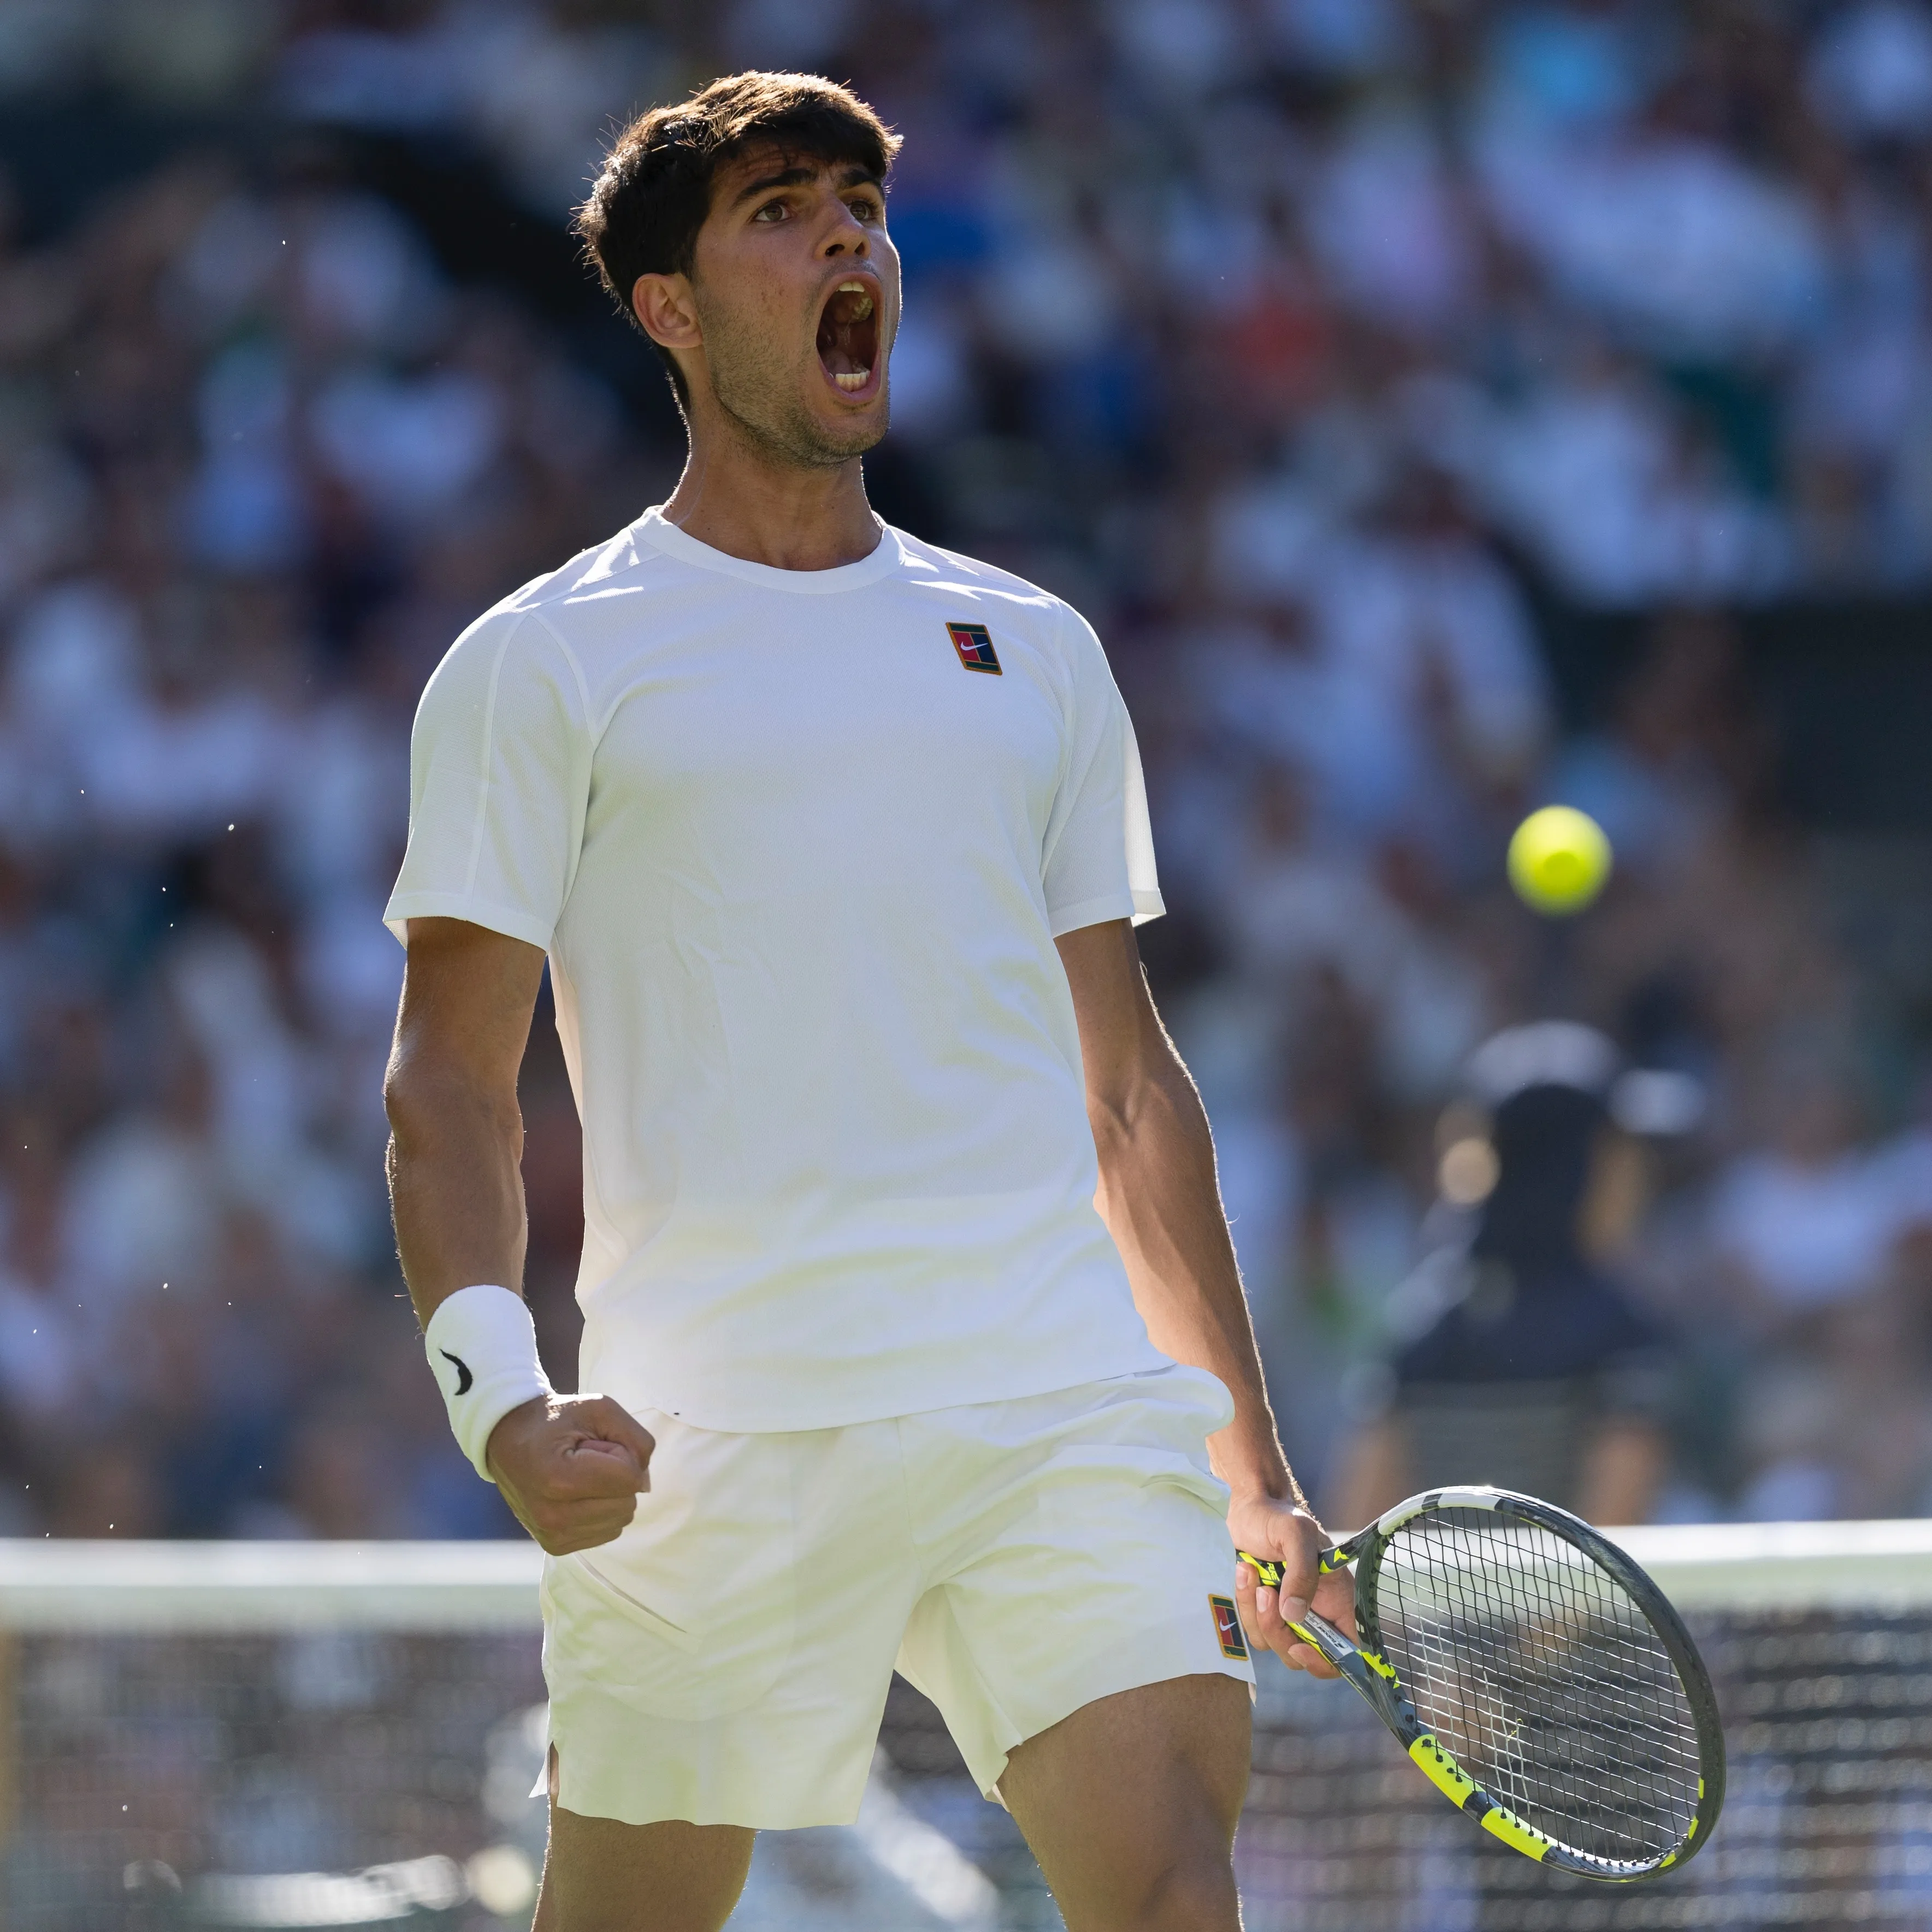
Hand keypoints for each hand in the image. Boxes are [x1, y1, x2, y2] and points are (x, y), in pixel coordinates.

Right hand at [485, 1393, 653, 1554]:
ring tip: (580, 1476)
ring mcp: (552, 1535)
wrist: (508, 1438)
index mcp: (559, 1479)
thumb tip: (645, 1482)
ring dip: (610, 1495)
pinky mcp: (554, 1546)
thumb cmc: (556, 1420)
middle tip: (586, 1459)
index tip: (593, 1444)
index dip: (620, 1453)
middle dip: (617, 1476)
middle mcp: (553, 1516)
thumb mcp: (600, 1408)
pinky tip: (577, 1494)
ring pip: (620, 1520)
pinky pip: (607, 1532)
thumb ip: (636, 1439)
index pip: (629, 1478)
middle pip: (627, 1502)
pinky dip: (602, 1512)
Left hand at [1229, 1493, 1356, 1678]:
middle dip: (1278, 1631)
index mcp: (1337, 1602)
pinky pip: (1250, 1629)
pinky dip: (1243, 1605)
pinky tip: (1242, 1574)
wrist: (1245, 1509)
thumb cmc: (1279, 1518)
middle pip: (1301, 1655)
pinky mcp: (1259, 1612)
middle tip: (1266, 1594)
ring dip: (1256, 1612)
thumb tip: (1294, 1615)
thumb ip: (1302, 1572)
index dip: (1325, 1661)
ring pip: (1272, 1643)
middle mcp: (1314, 1615)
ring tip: (1251, 1573)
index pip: (1346, 1653)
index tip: (1299, 1644)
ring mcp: (1285, 1616)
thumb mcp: (1297, 1535)